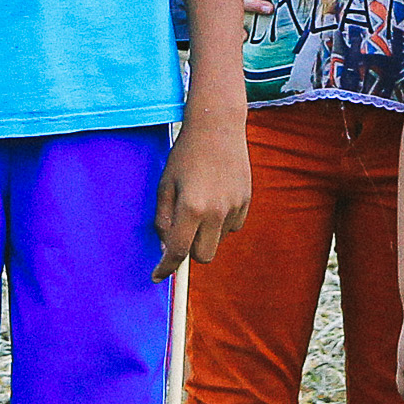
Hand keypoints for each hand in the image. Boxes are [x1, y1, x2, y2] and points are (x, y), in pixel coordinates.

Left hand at [155, 115, 250, 279]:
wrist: (218, 127)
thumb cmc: (185, 155)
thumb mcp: (165, 185)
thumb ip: (163, 219)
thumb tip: (167, 249)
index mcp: (191, 207)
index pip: (178, 251)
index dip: (165, 267)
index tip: (156, 276)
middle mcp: (216, 211)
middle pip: (202, 256)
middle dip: (190, 250)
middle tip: (182, 229)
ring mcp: (234, 207)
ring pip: (217, 241)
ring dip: (206, 234)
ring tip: (200, 203)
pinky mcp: (246, 202)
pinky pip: (232, 226)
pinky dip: (221, 222)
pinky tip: (215, 197)